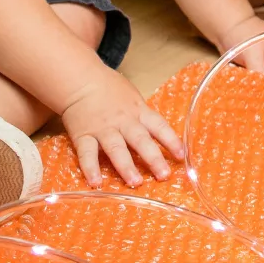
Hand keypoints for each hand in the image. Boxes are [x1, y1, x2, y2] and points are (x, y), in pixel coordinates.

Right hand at [61, 64, 183, 189]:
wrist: (81, 79)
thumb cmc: (110, 88)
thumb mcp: (133, 97)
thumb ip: (143, 116)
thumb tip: (159, 136)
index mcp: (138, 111)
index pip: (159, 126)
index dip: (171, 141)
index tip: (182, 156)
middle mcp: (123, 121)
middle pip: (140, 140)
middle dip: (153, 158)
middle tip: (164, 175)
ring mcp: (103, 129)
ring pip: (116, 148)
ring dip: (126, 166)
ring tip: (136, 182)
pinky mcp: (84, 136)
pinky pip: (87, 154)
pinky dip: (90, 169)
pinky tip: (95, 183)